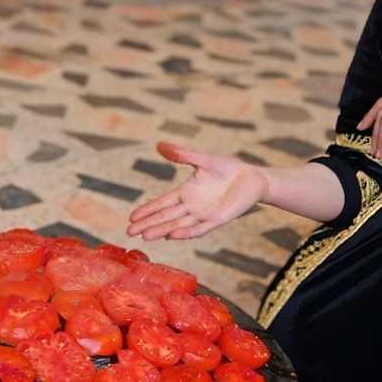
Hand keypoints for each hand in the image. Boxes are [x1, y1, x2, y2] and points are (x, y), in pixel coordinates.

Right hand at [126, 142, 266, 240]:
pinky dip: (187, 232)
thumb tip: (159, 145)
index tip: (131, 217)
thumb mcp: (203, 160)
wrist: (251, 177)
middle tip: (129, 232)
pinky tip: (174, 235)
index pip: (162, 203)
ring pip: (178, 224)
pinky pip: (200, 228)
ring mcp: (203, 214)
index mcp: (186, 192)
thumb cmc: (228, 168)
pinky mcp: (217, 219)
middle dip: (148, 224)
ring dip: (162, 230)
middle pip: (166, 217)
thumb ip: (182, 155)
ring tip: (146, 236)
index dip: (147, 210)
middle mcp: (191, 206)